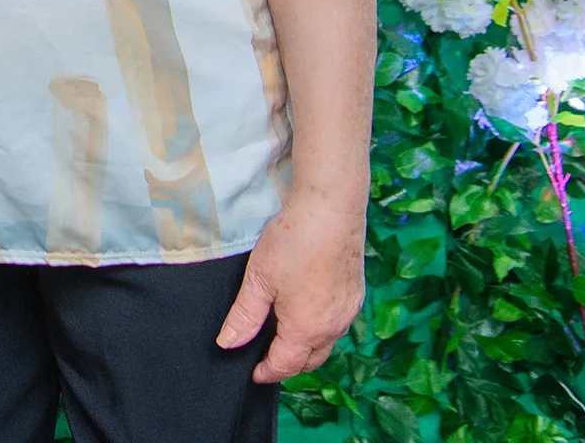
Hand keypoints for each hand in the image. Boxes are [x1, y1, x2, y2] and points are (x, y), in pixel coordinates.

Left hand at [216, 201, 365, 382]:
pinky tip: (305, 312)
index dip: (267, 372)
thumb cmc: (293, 242)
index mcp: (307, 329)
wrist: (331, 210)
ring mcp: (348, 312)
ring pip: (326, 344)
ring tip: (282, 336)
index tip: (252, 373)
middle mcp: (333, 328)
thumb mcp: (259, 279)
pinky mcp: (355, 295)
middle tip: (264, 357)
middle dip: (288, 364)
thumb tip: (228, 344)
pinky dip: (320, 329)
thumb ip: (245, 316)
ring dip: (305, 347)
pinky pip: (337, 325)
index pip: (286, 365)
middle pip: (309, 360)